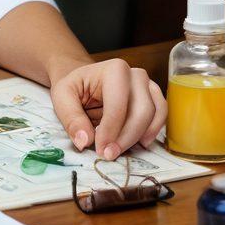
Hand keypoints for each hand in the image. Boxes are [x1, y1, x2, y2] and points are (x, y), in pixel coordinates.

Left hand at [49, 58, 166, 159]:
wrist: (85, 80)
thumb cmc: (76, 87)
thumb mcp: (63, 98)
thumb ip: (71, 118)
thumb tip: (84, 141)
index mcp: (114, 70)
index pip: (118, 105)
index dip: (111, 131)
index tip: (101, 149)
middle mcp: (135, 75)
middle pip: (141, 111)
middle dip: (126, 138)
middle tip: (109, 154)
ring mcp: (148, 85)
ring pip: (154, 114)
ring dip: (139, 137)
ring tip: (121, 149)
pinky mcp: (153, 97)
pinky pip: (161, 115)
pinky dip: (152, 132)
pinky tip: (138, 143)